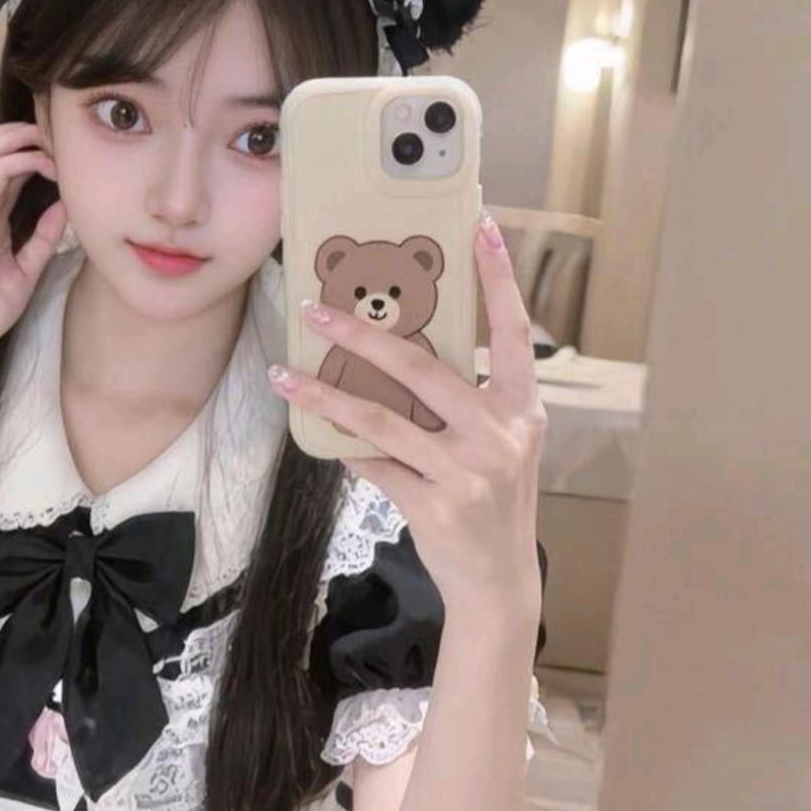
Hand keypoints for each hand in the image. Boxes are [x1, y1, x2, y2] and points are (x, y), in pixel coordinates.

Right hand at [0, 122, 65, 363]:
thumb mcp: (23, 273)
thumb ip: (42, 242)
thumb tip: (63, 211)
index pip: (12, 170)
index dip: (38, 154)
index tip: (70, 157)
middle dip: (28, 133)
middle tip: (62, 138)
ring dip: (24, 137)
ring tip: (54, 142)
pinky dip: (22, 159)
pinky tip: (48, 165)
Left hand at [268, 212, 546, 615]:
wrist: (498, 584)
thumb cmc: (493, 502)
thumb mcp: (499, 446)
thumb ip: (466, 402)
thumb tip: (396, 352)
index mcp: (524, 410)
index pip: (513, 330)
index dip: (498, 277)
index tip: (481, 225)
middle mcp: (502, 435)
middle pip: (423, 369)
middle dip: (364, 334)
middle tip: (317, 307)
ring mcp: (470, 473)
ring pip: (383, 418)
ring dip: (326, 392)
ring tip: (286, 372)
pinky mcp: (437, 507)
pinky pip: (374, 464)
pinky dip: (342, 445)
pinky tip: (312, 427)